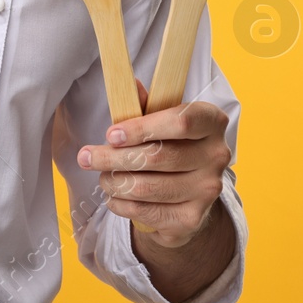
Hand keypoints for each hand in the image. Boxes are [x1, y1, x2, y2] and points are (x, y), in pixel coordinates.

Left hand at [77, 79, 231, 248]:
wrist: (190, 190)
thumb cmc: (170, 143)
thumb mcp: (160, 118)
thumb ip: (145, 104)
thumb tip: (129, 84)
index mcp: (211, 121)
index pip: (180, 121)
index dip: (142, 128)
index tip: (110, 134)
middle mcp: (216, 156)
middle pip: (157, 157)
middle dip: (113, 158)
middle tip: (86, 157)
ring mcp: (207, 190)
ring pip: (148, 187)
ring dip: (114, 182)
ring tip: (101, 177)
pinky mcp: (193, 218)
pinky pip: (147, 212)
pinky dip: (122, 204)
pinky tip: (113, 196)